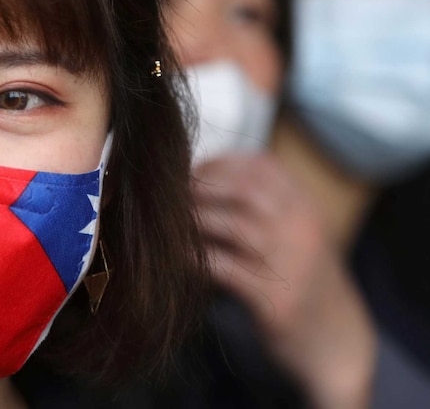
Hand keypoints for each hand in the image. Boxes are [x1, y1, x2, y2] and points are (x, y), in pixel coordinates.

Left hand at [194, 153, 375, 408]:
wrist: (338, 342)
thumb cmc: (302, 281)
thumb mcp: (296, 233)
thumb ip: (263, 206)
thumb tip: (203, 179)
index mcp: (306, 208)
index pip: (261, 166)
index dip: (219, 164)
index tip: (190, 173)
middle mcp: (303, 230)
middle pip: (245, 190)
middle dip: (202, 189)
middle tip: (171, 197)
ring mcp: (292, 264)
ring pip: (235, 226)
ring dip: (196, 222)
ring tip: (168, 225)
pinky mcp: (275, 300)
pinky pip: (226, 269)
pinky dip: (196, 259)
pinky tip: (176, 259)